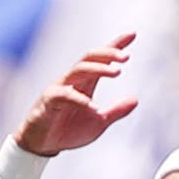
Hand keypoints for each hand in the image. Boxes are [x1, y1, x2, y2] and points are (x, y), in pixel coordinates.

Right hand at [15, 34, 137, 155]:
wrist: (43, 144)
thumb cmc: (68, 130)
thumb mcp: (99, 122)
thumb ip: (116, 111)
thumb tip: (136, 99)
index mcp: (86, 83)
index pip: (101, 59)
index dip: (115, 45)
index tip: (133, 34)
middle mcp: (73, 81)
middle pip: (90, 58)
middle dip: (108, 54)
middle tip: (126, 56)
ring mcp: (60, 88)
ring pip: (79, 70)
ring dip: (98, 69)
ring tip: (116, 72)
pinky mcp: (49, 101)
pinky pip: (64, 95)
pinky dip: (80, 99)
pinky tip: (93, 106)